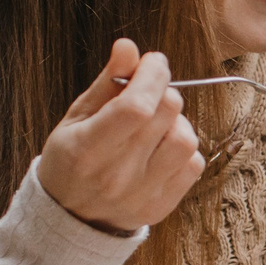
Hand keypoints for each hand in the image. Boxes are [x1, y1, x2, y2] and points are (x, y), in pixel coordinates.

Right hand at [35, 38, 203, 233]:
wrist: (71, 218)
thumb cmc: (71, 159)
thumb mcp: (77, 118)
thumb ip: (105, 83)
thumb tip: (129, 47)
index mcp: (86, 150)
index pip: (135, 106)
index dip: (152, 75)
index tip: (152, 62)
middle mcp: (116, 176)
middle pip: (166, 114)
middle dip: (163, 89)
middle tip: (150, 90)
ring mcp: (142, 195)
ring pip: (186, 139)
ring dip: (176, 121)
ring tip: (156, 123)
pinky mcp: (162, 207)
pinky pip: (193, 164)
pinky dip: (184, 148)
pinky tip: (162, 146)